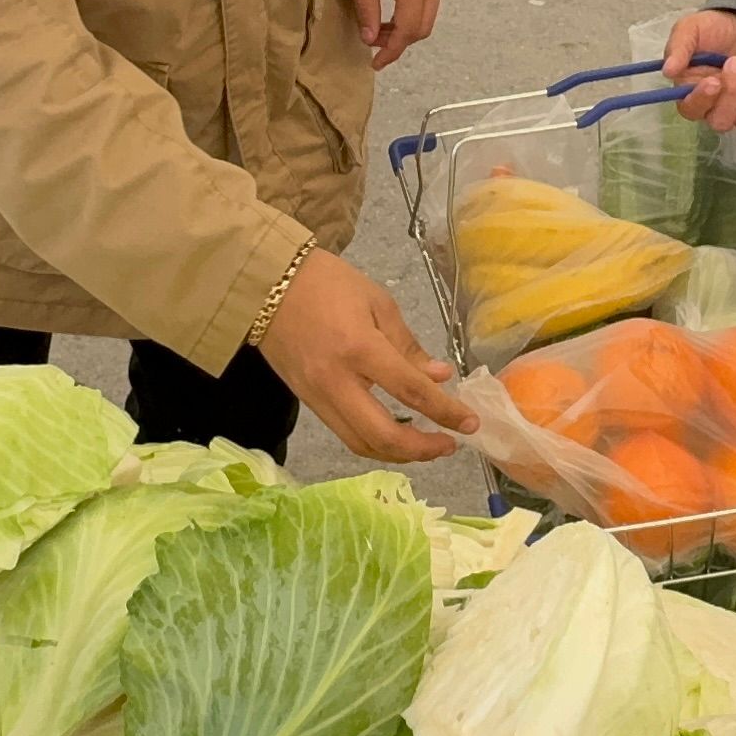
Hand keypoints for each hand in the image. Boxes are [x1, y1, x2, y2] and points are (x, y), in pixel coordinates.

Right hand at [255, 249, 473, 462]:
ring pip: (360, 444)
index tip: (470, 423)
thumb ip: (408, 345)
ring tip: (425, 445)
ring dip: (397, 453)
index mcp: (360, 348)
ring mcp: (318, 396)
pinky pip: (344, 433)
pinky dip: (373, 442)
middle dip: (422, 449)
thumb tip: (439, 377)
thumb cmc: (326, 283)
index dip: (445, 412)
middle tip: (449, 445)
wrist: (265, 284)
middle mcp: (337, 381)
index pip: (411, 392)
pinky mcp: (306, 402)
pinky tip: (393, 434)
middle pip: (383, 435)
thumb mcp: (377, 302)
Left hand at [345, 0, 444, 69]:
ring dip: (405, 28)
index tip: (376, 63)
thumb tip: (369, 38)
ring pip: (428, 15)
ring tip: (379, 26)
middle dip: (398, 41)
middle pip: (422, 26)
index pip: (407, 29)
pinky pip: (429, 0)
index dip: (392, 50)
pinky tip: (393, 11)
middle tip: (372, 40)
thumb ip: (366, 5)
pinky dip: (413, 13)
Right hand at [664, 8, 735, 132]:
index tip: (714, 81)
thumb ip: (679, 48)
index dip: (703, 100)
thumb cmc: (715, 29)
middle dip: (733, 92)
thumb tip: (668, 70)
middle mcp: (716, 107)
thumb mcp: (690, 29)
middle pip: (722, 121)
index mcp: (692, 92)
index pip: (692, 110)